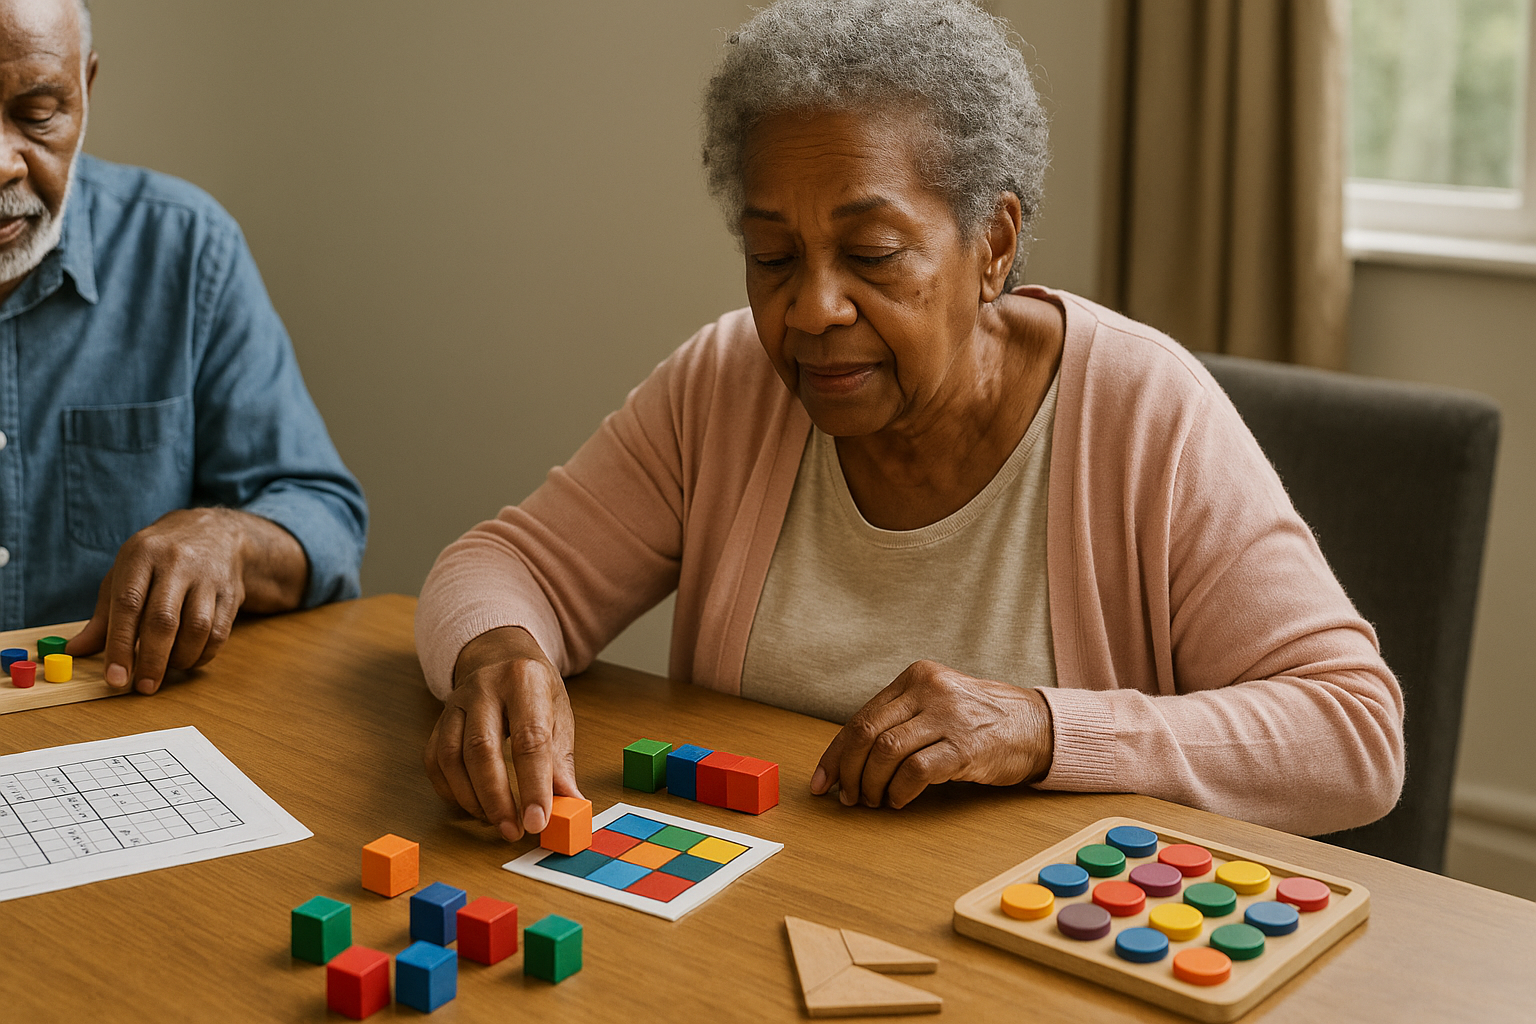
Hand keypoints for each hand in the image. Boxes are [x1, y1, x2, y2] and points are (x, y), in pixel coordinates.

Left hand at [66, 508, 306, 693]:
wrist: (214, 532)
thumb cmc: (159, 558)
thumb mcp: (125, 574)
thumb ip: (104, 614)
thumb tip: (77, 650)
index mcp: (142, 556)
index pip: (128, 605)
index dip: (119, 645)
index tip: (115, 677)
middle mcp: (176, 563)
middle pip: (164, 619)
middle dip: (151, 660)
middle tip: (143, 686)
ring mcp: (208, 577)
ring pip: (197, 628)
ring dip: (180, 658)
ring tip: (167, 670)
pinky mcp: (231, 592)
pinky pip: (220, 632)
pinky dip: (203, 654)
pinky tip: (189, 659)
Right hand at [424, 626, 582, 842]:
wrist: (498, 654)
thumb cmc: (534, 689)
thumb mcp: (559, 712)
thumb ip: (561, 759)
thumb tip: (569, 804)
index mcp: (524, 682)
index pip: (529, 739)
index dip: (533, 785)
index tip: (538, 821)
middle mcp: (484, 688)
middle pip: (482, 749)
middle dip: (497, 798)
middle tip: (513, 830)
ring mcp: (455, 703)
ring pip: (452, 757)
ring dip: (472, 798)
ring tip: (495, 821)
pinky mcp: (438, 719)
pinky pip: (435, 761)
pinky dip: (450, 790)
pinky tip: (471, 805)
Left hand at [809, 660, 1053, 808]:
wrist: (1036, 726)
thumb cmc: (980, 721)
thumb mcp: (937, 704)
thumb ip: (899, 721)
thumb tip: (848, 761)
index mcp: (916, 677)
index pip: (861, 717)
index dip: (836, 753)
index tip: (822, 781)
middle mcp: (929, 690)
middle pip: (867, 733)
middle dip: (848, 771)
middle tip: (847, 797)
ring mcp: (948, 716)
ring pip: (885, 753)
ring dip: (872, 785)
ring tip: (875, 800)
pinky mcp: (965, 747)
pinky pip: (915, 772)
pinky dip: (899, 792)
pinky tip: (899, 801)